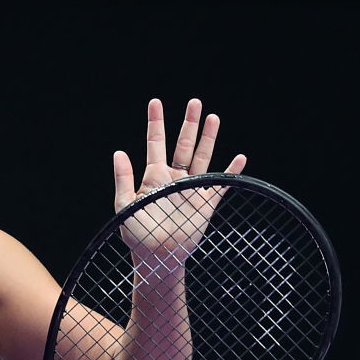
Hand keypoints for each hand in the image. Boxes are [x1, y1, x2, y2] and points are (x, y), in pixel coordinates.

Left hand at [113, 98, 246, 263]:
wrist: (157, 257)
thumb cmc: (137, 234)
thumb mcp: (124, 206)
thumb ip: (123, 180)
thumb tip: (118, 152)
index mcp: (153, 176)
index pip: (155, 142)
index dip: (155, 122)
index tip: (155, 102)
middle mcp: (173, 178)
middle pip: (183, 144)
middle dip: (189, 123)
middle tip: (195, 102)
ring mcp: (190, 189)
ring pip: (202, 157)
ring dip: (208, 138)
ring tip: (213, 117)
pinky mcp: (205, 203)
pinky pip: (221, 183)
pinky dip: (231, 171)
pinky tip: (240, 157)